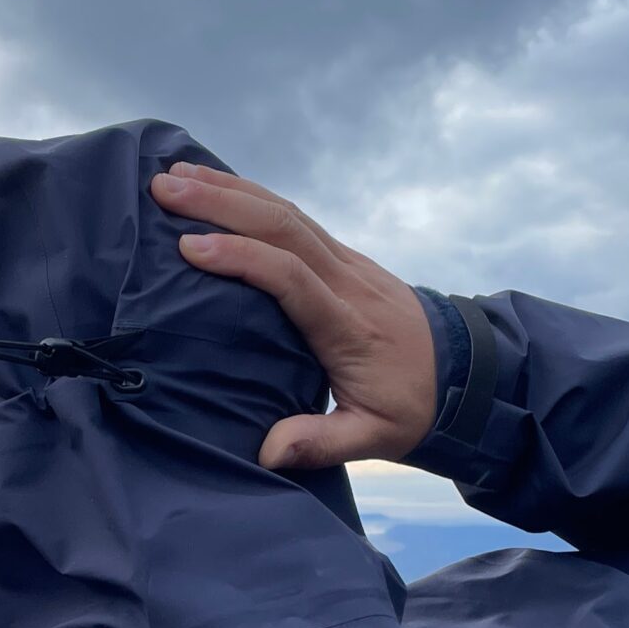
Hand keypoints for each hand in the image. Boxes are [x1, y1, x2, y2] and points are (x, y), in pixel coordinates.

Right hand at [150, 161, 437, 470]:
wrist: (465, 372)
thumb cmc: (412, 406)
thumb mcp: (374, 437)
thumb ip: (320, 442)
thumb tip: (267, 453)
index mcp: (347, 325)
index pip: (292, 278)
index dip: (241, 258)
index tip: (190, 249)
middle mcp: (347, 281)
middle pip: (284, 227)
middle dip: (221, 202)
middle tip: (163, 188)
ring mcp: (347, 262)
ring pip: (287, 212)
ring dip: (230, 190)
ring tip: (175, 174)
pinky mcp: (343, 257)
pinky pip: (294, 217)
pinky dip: (252, 196)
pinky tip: (216, 185)